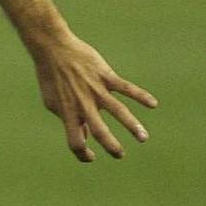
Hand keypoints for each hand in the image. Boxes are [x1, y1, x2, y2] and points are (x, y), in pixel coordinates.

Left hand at [29, 31, 156, 161]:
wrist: (53, 49)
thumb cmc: (51, 78)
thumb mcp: (53, 102)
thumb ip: (68, 120)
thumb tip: (84, 136)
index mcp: (68, 113)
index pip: (75, 142)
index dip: (82, 154)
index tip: (92, 156)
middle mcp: (83, 104)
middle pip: (100, 131)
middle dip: (112, 146)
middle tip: (120, 155)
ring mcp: (96, 90)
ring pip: (118, 111)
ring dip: (132, 126)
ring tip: (143, 138)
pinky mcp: (105, 76)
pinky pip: (126, 88)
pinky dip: (141, 96)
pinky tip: (153, 104)